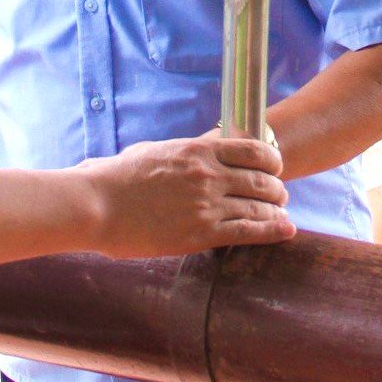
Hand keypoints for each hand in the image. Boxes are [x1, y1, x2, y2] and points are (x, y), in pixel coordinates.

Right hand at [80, 135, 292, 258]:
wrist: (95, 205)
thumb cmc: (115, 178)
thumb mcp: (154, 151)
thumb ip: (182, 151)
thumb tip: (198, 148)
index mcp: (197, 150)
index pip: (252, 150)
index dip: (271, 160)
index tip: (275, 167)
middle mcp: (208, 174)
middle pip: (261, 179)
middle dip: (276, 188)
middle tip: (281, 195)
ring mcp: (206, 204)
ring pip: (259, 206)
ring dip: (276, 211)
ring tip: (283, 216)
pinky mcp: (200, 233)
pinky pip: (247, 231)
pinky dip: (272, 231)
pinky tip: (286, 231)